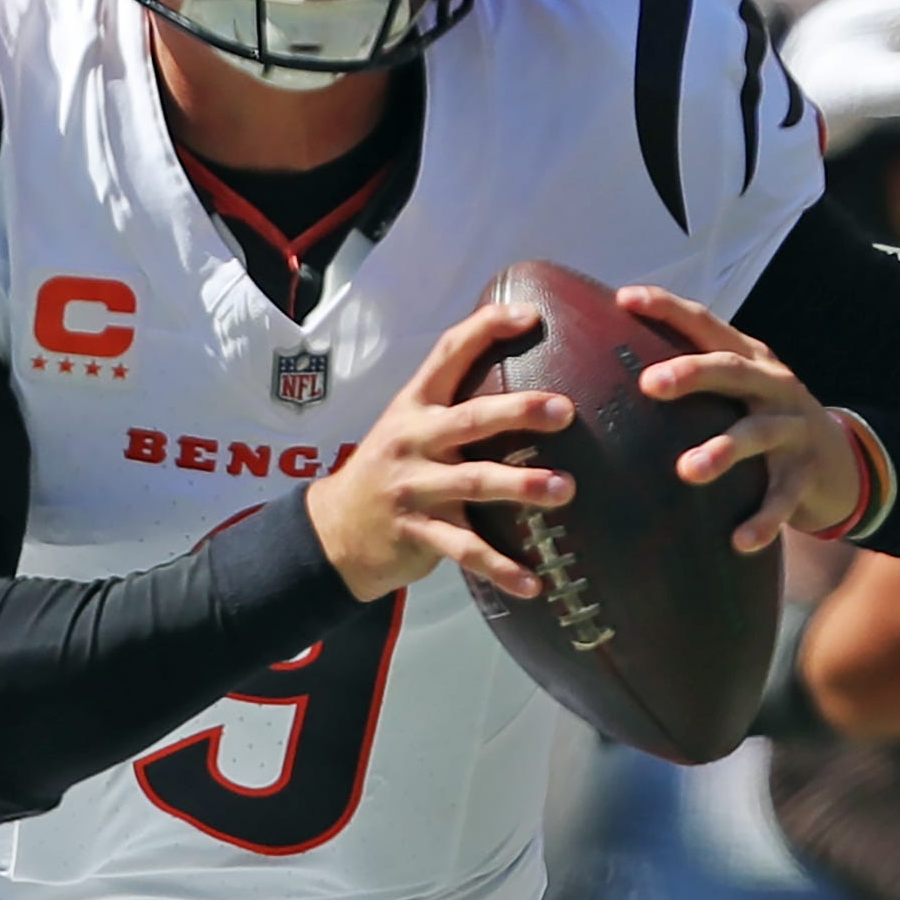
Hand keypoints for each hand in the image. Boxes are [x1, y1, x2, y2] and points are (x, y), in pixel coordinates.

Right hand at [304, 301, 573, 604]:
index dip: (487, 329)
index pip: (448, 354)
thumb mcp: (409, 426)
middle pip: (469, 420)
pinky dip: (500, 568)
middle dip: (517, 412)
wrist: (333, 530)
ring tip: (565, 489)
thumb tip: (526, 376)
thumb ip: (454, 404)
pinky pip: (465, 550)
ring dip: (521, 486)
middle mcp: (412, 441)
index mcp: (414, 406)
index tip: (532, 316)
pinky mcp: (416, 533)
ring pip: (472, 483)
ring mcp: (413, 488)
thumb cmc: (391, 470)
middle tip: (565, 410)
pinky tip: (534, 583)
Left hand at [618, 283, 857, 549]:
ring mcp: (795, 429)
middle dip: (692, 373)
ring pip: (758, 434)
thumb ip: (688, 378)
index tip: (625, 299)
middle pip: (732, 371)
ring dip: (723, 451)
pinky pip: (783, 498)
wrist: (843, 461)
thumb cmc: (761, 419)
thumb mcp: (735, 390)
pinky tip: (738, 541)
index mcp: (749, 358)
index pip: (705, 325)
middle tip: (649, 383)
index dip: (668, 308)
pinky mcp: (807, 474)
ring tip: (687, 470)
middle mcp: (774, 385)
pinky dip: (763, 519)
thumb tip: (598, 368)